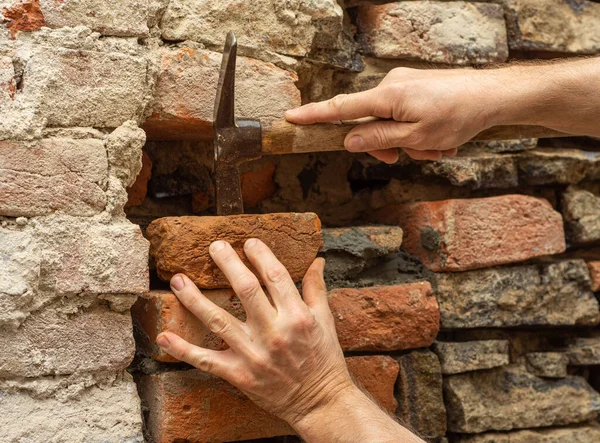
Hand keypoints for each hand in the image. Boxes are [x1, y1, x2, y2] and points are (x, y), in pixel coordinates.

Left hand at [155, 239, 353, 425]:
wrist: (320, 403)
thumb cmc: (324, 358)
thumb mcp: (326, 321)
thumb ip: (317, 289)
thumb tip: (317, 261)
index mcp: (297, 316)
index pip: (275, 276)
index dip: (260, 255)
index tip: (249, 243)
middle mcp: (274, 332)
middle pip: (245, 289)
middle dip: (227, 263)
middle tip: (214, 246)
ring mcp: (254, 354)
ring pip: (218, 320)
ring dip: (194, 299)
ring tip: (178, 279)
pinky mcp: (239, 374)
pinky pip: (206, 361)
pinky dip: (183, 350)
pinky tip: (164, 337)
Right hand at [285, 67, 495, 162]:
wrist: (491, 96)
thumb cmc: (457, 115)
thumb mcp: (415, 136)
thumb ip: (378, 138)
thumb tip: (349, 139)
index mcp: (386, 96)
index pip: (341, 108)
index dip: (314, 115)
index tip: (292, 118)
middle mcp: (391, 86)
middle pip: (369, 123)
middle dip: (386, 145)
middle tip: (406, 156)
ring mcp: (404, 85)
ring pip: (390, 123)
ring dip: (408, 142)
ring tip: (435, 147)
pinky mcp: (415, 88)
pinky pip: (405, 116)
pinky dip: (418, 132)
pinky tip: (439, 139)